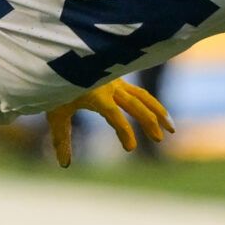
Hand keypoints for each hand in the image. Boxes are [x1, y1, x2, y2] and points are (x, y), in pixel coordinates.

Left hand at [46, 78, 174, 166]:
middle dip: (150, 122)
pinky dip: (150, 104)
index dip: (124, 132)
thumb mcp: (56, 114)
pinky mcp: (118, 80)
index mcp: (96, 94)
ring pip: (143, 96)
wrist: (57, 60)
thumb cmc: (53, 86)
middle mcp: (110, 86)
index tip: (131, 149)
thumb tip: (64, 164)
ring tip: (171, 128)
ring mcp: (116, 81)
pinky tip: (159, 115)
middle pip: (136, 104)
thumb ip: (62, 139)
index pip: (115, 116)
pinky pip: (139, 92)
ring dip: (158, 111)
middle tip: (160, 139)